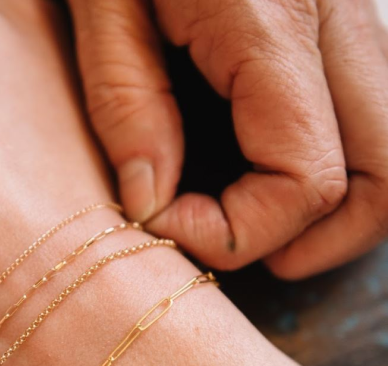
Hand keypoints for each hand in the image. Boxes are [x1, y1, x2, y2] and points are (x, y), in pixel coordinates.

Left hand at [69, 0, 387, 277]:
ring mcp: (353, 15)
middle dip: (317, 238)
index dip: (238, 230)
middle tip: (241, 245)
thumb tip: (153, 203)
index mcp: (270, 24)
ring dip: (343, 209)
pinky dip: (341, 163)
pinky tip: (277, 168)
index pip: (305, 180)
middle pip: (387, 177)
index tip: (166, 221)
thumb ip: (128, 110)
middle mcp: (337, 21)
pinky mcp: (343, 16)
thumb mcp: (101, 10)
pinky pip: (371, 113)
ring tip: (262, 221)